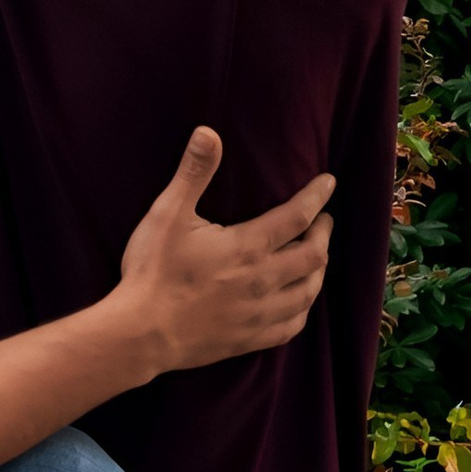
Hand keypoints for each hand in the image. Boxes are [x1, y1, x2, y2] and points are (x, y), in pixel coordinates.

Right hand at [110, 128, 333, 376]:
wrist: (141, 333)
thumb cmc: (153, 270)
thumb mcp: (168, 214)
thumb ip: (193, 173)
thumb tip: (209, 132)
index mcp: (247, 247)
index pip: (298, 216)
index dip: (318, 196)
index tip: (329, 183)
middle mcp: (263, 281)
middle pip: (314, 255)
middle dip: (323, 233)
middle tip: (324, 220)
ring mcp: (259, 313)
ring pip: (309, 292)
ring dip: (319, 270)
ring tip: (318, 256)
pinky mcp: (250, 339)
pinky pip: (292, 326)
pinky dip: (303, 309)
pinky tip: (300, 302)